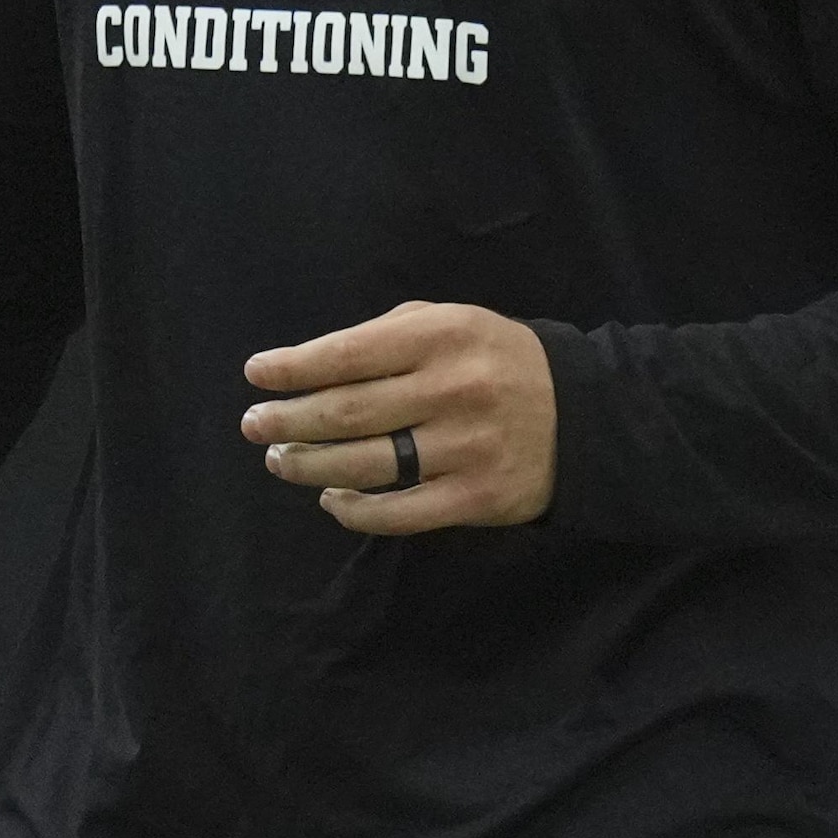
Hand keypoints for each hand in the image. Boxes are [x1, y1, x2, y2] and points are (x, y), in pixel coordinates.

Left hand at [242, 300, 557, 532]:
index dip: (295, 367)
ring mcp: (466, 448)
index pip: (350, 354)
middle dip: (289, 420)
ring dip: (309, 465)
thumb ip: (386, 336)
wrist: (582, 416)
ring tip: (281, 459)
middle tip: (255, 425)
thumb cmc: (496, 362)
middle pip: (347, 413)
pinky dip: (353, 510)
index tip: (257, 375)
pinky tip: (332, 498)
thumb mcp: (452, 324)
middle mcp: (454, 390)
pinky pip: (398, 513)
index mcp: (444, 337)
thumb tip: (306, 367)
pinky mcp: (476, 497)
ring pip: (365, 465)